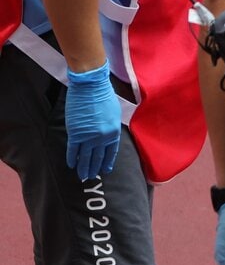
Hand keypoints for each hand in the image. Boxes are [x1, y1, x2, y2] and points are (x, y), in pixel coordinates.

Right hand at [64, 63, 120, 180]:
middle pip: (98, 157)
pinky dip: (71, 158)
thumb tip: (108, 135)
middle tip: (91, 177)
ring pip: (85, 157)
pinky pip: (73, 150)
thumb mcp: (114, 114)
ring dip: (83, 167)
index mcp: (114, 133)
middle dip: (94, 168)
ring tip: (82, 176)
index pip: (111, 152)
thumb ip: (111, 126)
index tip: (105, 170)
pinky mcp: (75, 133)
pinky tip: (71, 165)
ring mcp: (89, 137)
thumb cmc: (104, 96)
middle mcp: (102, 138)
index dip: (107, 162)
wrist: (91, 87)